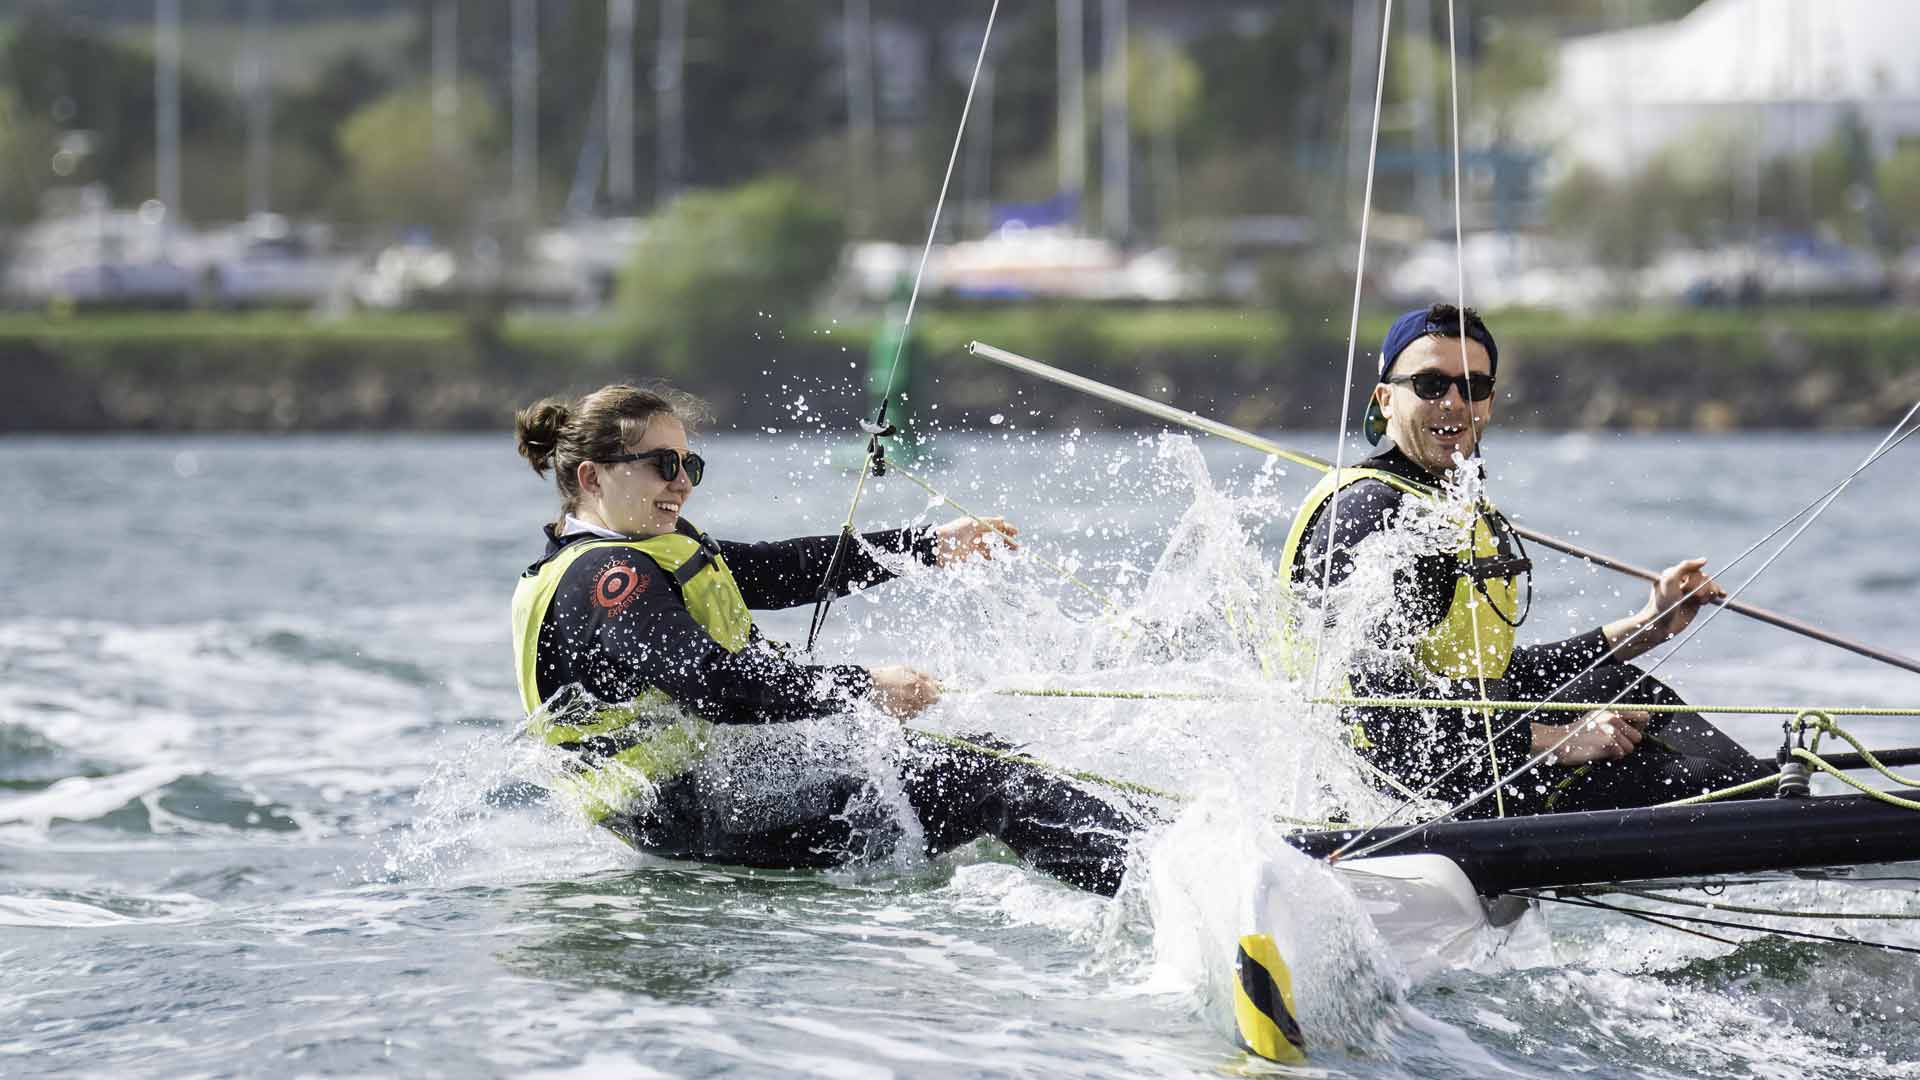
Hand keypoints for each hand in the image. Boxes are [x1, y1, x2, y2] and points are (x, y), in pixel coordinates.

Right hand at [868, 665, 939, 718]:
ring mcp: (904, 706)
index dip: (935, 695)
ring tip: (906, 698)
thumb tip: (939, 683)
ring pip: (919, 710)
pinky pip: (909, 716)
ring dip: (917, 705)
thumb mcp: (906, 668)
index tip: (935, 695)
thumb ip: (924, 676)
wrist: (869, 684)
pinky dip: (908, 711)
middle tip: (918, 695)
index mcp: (915, 683)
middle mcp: (911, 695)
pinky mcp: (896, 714)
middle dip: (926, 700)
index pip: (934, 695)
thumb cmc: (888, 674)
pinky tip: (901, 704)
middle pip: (927, 704)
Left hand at [933, 515, 1018, 566]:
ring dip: (998, 550)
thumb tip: (1002, 519)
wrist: (936, 547)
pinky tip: (992, 559)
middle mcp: (974, 534)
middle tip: (1016, 547)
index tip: (1016, 533)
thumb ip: (988, 523)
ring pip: (988, 548)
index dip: (1006, 529)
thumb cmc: (953, 532)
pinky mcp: (966, 556)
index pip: (994, 526)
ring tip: (1006, 554)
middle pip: (993, 537)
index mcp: (975, 525)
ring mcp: (971, 545)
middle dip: (1005, 541)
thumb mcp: (972, 525)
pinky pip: (980, 557)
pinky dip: (987, 558)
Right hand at [1532, 709, 1648, 764]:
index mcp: (1609, 710)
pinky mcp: (1608, 742)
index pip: (1642, 716)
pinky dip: (1611, 757)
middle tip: (1609, 743)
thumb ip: (1615, 720)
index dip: (1640, 727)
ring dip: (1618, 751)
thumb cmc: (1575, 734)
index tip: (1632, 733)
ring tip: (1601, 747)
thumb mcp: (1595, 719)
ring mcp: (1610, 730)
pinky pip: (1620, 754)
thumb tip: (1640, 723)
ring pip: (1630, 748)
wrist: (1557, 742)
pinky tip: (1598, 752)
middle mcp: (1611, 717)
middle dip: (1627, 743)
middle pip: (1638, 736)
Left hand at [1604, 557, 1725, 659]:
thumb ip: (1685, 567)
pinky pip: (1711, 594)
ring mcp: (1691, 592)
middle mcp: (1684, 581)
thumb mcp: (1670, 580)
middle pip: (1705, 578)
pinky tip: (1723, 595)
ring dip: (1707, 593)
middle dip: (1700, 588)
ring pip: (1710, 585)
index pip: (1696, 571)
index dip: (1694, 581)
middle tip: (1687, 597)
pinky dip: (1717, 593)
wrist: (1660, 626)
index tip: (1683, 589)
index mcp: (1675, 573)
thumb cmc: (1662, 603)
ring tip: (1697, 602)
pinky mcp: (1696, 602)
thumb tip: (1705, 560)